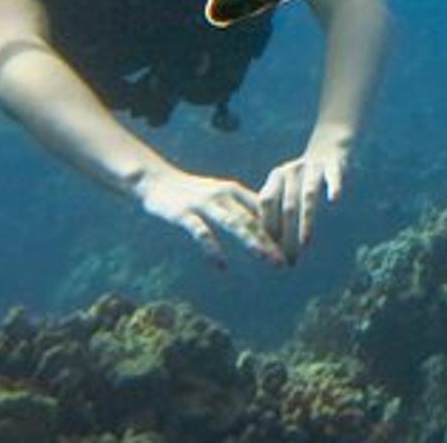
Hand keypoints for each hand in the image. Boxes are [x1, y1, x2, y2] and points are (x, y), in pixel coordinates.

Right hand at [134, 167, 281, 266]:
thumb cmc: (190, 192)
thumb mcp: (219, 194)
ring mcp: (204, 203)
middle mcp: (223, 195)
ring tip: (266, 259)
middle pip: (252, 219)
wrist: (155, 180)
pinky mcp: (184, 214)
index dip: (278, 230)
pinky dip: (213, 249)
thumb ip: (239, 207)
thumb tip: (263, 226)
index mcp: (234, 190)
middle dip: (271, 241)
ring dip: (252, 242)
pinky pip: (202, 233)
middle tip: (285, 261)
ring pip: (234, 223)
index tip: (291, 250)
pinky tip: (222, 266)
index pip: (263, 210)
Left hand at [259, 135, 349, 264]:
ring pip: (308, 195)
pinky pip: (334, 177)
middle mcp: (292, 171)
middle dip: (286, 234)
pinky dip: (333, 187)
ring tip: (305, 244)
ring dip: (306, 221)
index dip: (266, 226)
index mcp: (276, 177)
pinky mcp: (335, 165)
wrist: (329, 148)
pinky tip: (334, 201)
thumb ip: (275, 210)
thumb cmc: (303, 179)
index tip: (268, 251)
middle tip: (288, 260)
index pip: (266, 203)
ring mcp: (314, 167)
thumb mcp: (285, 188)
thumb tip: (266, 246)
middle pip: (286, 205)